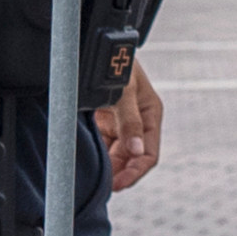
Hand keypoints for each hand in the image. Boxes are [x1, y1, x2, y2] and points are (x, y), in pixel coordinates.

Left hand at [93, 56, 164, 192]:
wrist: (96, 49)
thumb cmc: (116, 64)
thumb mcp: (124, 92)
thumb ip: (130, 121)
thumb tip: (137, 151)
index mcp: (151, 115)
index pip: (149, 154)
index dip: (135, 172)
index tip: (118, 185)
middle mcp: (138, 122)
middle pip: (131, 158)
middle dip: (119, 172)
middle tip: (101, 186)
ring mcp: (121, 123)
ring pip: (116, 155)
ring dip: (107, 167)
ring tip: (92, 177)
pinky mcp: (104, 123)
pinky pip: (102, 146)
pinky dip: (96, 156)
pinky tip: (85, 163)